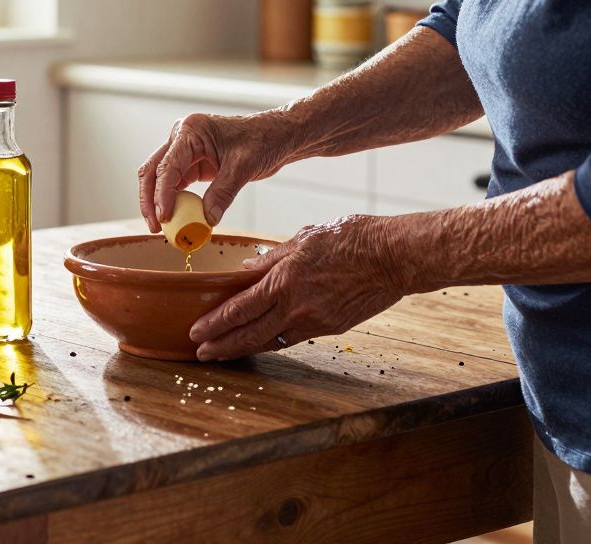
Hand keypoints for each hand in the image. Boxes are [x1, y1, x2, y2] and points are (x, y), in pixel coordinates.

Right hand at [137, 112, 293, 232]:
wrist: (277, 135)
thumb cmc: (263, 140)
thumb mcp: (244, 167)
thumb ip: (223, 193)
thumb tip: (207, 220)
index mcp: (191, 130)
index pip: (168, 166)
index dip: (162, 194)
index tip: (164, 218)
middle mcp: (181, 137)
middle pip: (153, 170)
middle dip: (149, 199)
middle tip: (154, 226)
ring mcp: (184, 150)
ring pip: (158, 177)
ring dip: (156, 201)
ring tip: (160, 226)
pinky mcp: (191, 163)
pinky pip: (174, 183)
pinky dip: (172, 201)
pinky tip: (175, 217)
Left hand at [188, 214, 414, 361]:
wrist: (395, 257)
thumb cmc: (352, 238)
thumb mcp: (305, 237)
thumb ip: (272, 257)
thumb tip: (246, 269)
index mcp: (285, 280)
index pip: (239, 308)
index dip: (215, 324)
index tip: (195, 333)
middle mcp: (296, 306)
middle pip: (249, 333)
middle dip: (221, 346)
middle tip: (200, 354)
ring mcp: (314, 321)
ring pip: (270, 341)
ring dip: (243, 349)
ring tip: (222, 354)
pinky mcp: (330, 327)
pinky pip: (292, 339)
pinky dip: (271, 342)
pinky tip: (259, 343)